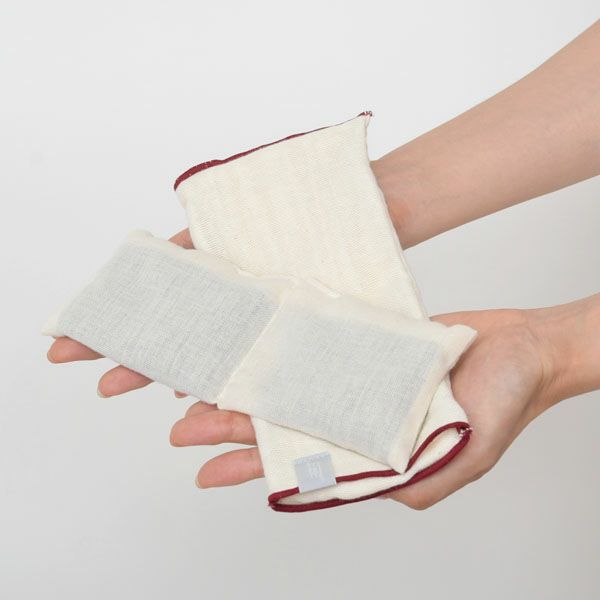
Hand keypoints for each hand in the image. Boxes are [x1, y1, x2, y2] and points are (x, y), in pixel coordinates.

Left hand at [51, 245, 595, 507]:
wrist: (525, 348)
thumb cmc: (505, 401)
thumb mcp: (466, 452)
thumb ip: (415, 477)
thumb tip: (360, 490)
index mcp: (372, 449)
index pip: (299, 463)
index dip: (251, 466)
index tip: (204, 470)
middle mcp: (357, 414)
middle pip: (281, 424)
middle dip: (231, 427)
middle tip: (181, 426)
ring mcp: (358, 378)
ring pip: (289, 385)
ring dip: (247, 388)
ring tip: (199, 388)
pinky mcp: (366, 344)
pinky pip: (315, 348)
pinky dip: (284, 350)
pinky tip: (256, 346)